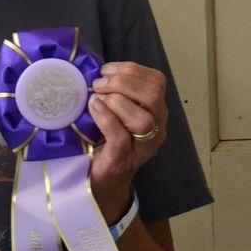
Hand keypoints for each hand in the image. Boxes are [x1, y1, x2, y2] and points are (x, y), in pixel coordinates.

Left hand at [86, 61, 166, 224]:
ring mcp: (143, 146)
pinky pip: (121, 136)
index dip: (131, 69)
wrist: (101, 180)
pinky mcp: (123, 160)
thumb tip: (97, 69)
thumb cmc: (106, 140)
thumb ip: (115, 91)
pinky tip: (93, 108)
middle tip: (99, 84)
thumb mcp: (115, 110)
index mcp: (155, 110)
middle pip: (153, 94)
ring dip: (116, 100)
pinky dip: (106, 118)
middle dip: (123, 82)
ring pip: (143, 118)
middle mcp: (156, 127)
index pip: (156, 80)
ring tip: (96, 98)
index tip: (106, 70)